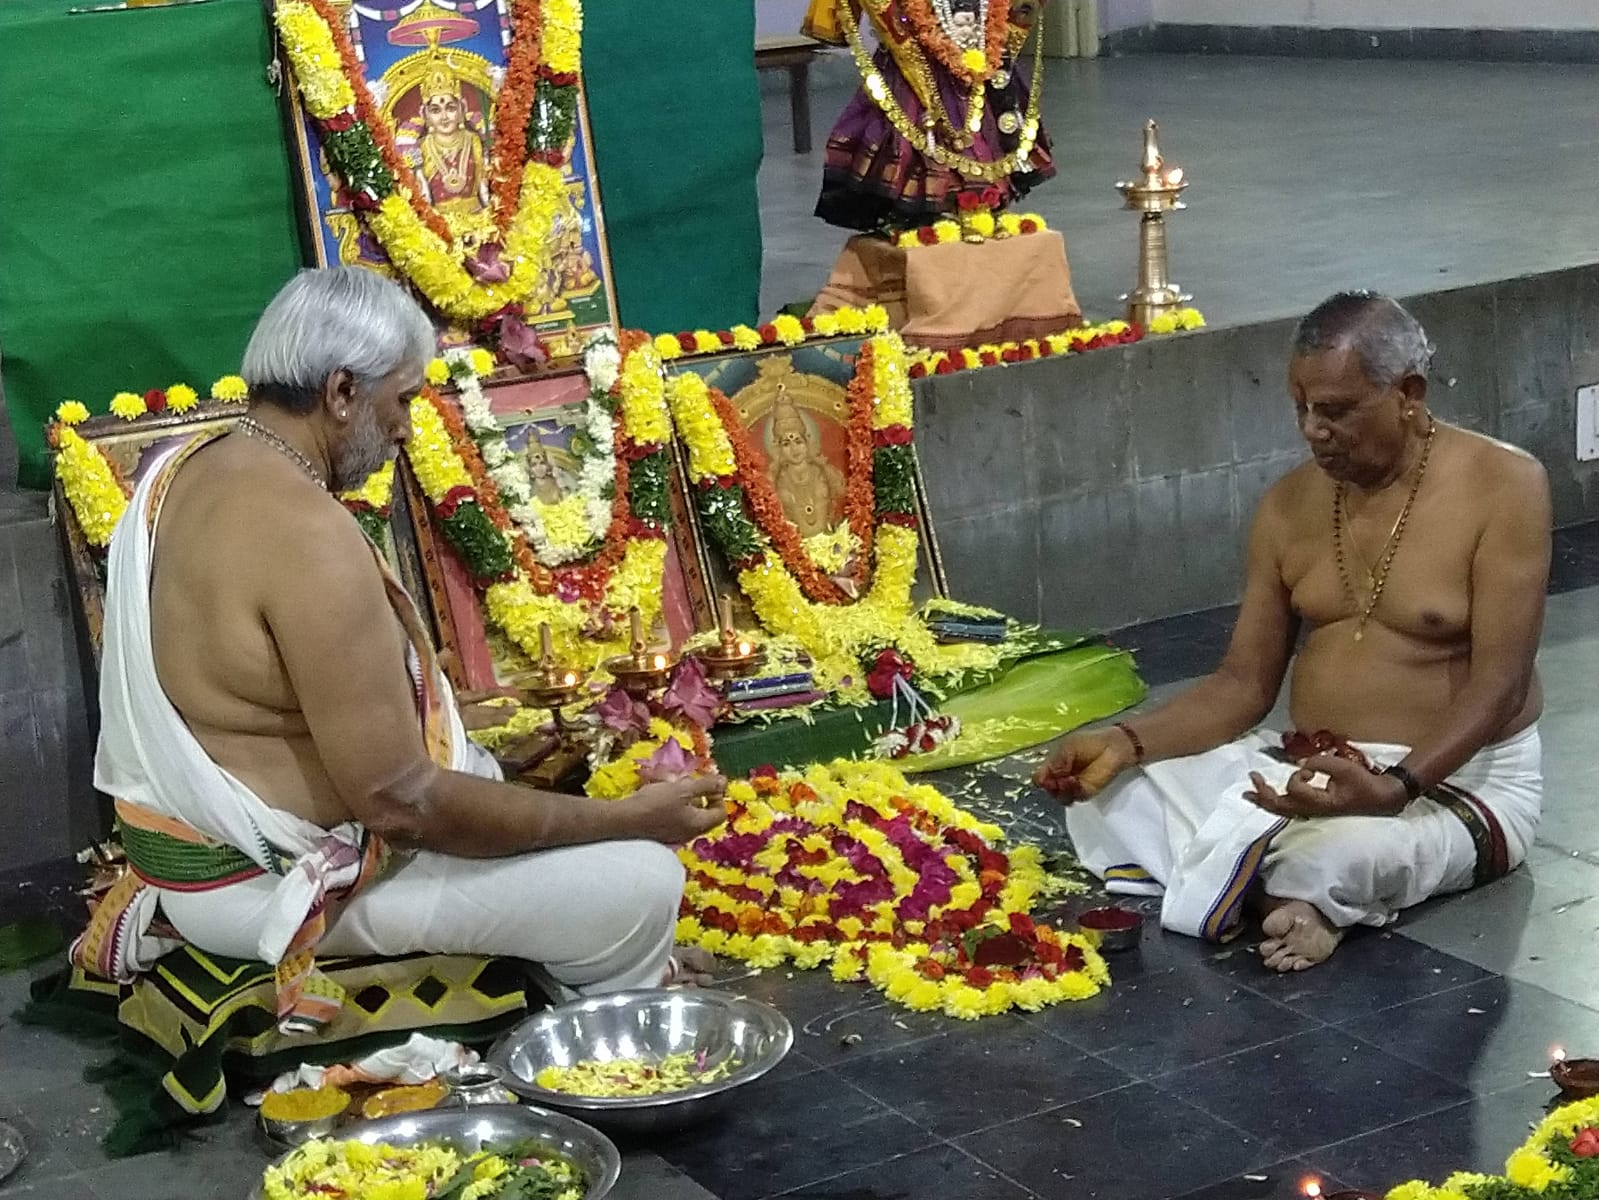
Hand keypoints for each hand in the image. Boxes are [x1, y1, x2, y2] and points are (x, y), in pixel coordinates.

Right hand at [616, 774, 728, 843]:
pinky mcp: (657, 830)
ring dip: (676, 791)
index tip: (705, 783)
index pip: (719, 813)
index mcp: (698, 824)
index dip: (717, 796)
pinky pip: (668, 812)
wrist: (622, 820)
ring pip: (682, 808)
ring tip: (663, 779)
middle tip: (681, 778)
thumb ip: (706, 786)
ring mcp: (671, 833)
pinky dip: (664, 799)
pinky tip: (652, 788)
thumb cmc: (655, 805)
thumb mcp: (683, 790)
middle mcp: (687, 832)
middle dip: (692, 790)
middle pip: (699, 809)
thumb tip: (725, 782)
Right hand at [1033, 728, 1135, 803]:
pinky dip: (1072, 791)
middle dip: (1051, 787)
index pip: (1041, 778)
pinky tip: (1075, 782)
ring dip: (1061, 790)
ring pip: (1059, 797)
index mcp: (1055, 766)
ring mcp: (1072, 787)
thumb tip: (1043, 778)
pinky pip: (1074, 797)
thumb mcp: (1068, 747)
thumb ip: (1056, 762)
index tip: (1046, 778)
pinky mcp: (1085, 793)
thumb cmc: (1091, 743)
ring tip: (1068, 780)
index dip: (1042, 780)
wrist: (1115, 748)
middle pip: (1048, 790)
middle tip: (1057, 780)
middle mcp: (1061, 779)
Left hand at [1244, 755, 1407, 818]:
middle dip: (1262, 792)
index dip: (1299, 773)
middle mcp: (1311, 811)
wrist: (1381, 799)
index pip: (1294, 787)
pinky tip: (1267, 799)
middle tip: (1251, 777)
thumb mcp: (1343, 768)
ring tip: (1249, 794)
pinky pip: (1289, 809)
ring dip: (1264, 800)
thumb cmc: (1363, 784)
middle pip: (1278, 805)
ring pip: (1281, 810)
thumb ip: (1320, 763)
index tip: (1311, 769)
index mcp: (1318, 803)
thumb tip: (1303, 764)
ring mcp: (1312, 813)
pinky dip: (1275, 803)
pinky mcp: (1315, 811)